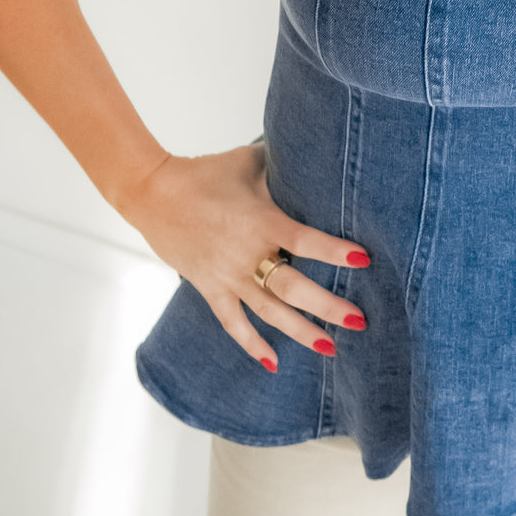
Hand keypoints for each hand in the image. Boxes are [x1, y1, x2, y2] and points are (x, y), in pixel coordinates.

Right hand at [118, 141, 369, 372]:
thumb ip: (281, 164)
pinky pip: (233, 323)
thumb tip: (312, 151)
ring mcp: (227, 277)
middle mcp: (247, 254)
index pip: (305, 241)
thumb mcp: (248, 162)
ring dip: (300, 331)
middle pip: (293, 288)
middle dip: (328, 306)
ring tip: (331, 347)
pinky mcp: (210, 288)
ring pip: (269, 312)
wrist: (151, 193)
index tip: (364, 259)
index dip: (335, 252)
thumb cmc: (203, 173)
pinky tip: (273, 364)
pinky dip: (252, 344)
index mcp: (260, 221)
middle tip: (359, 321)